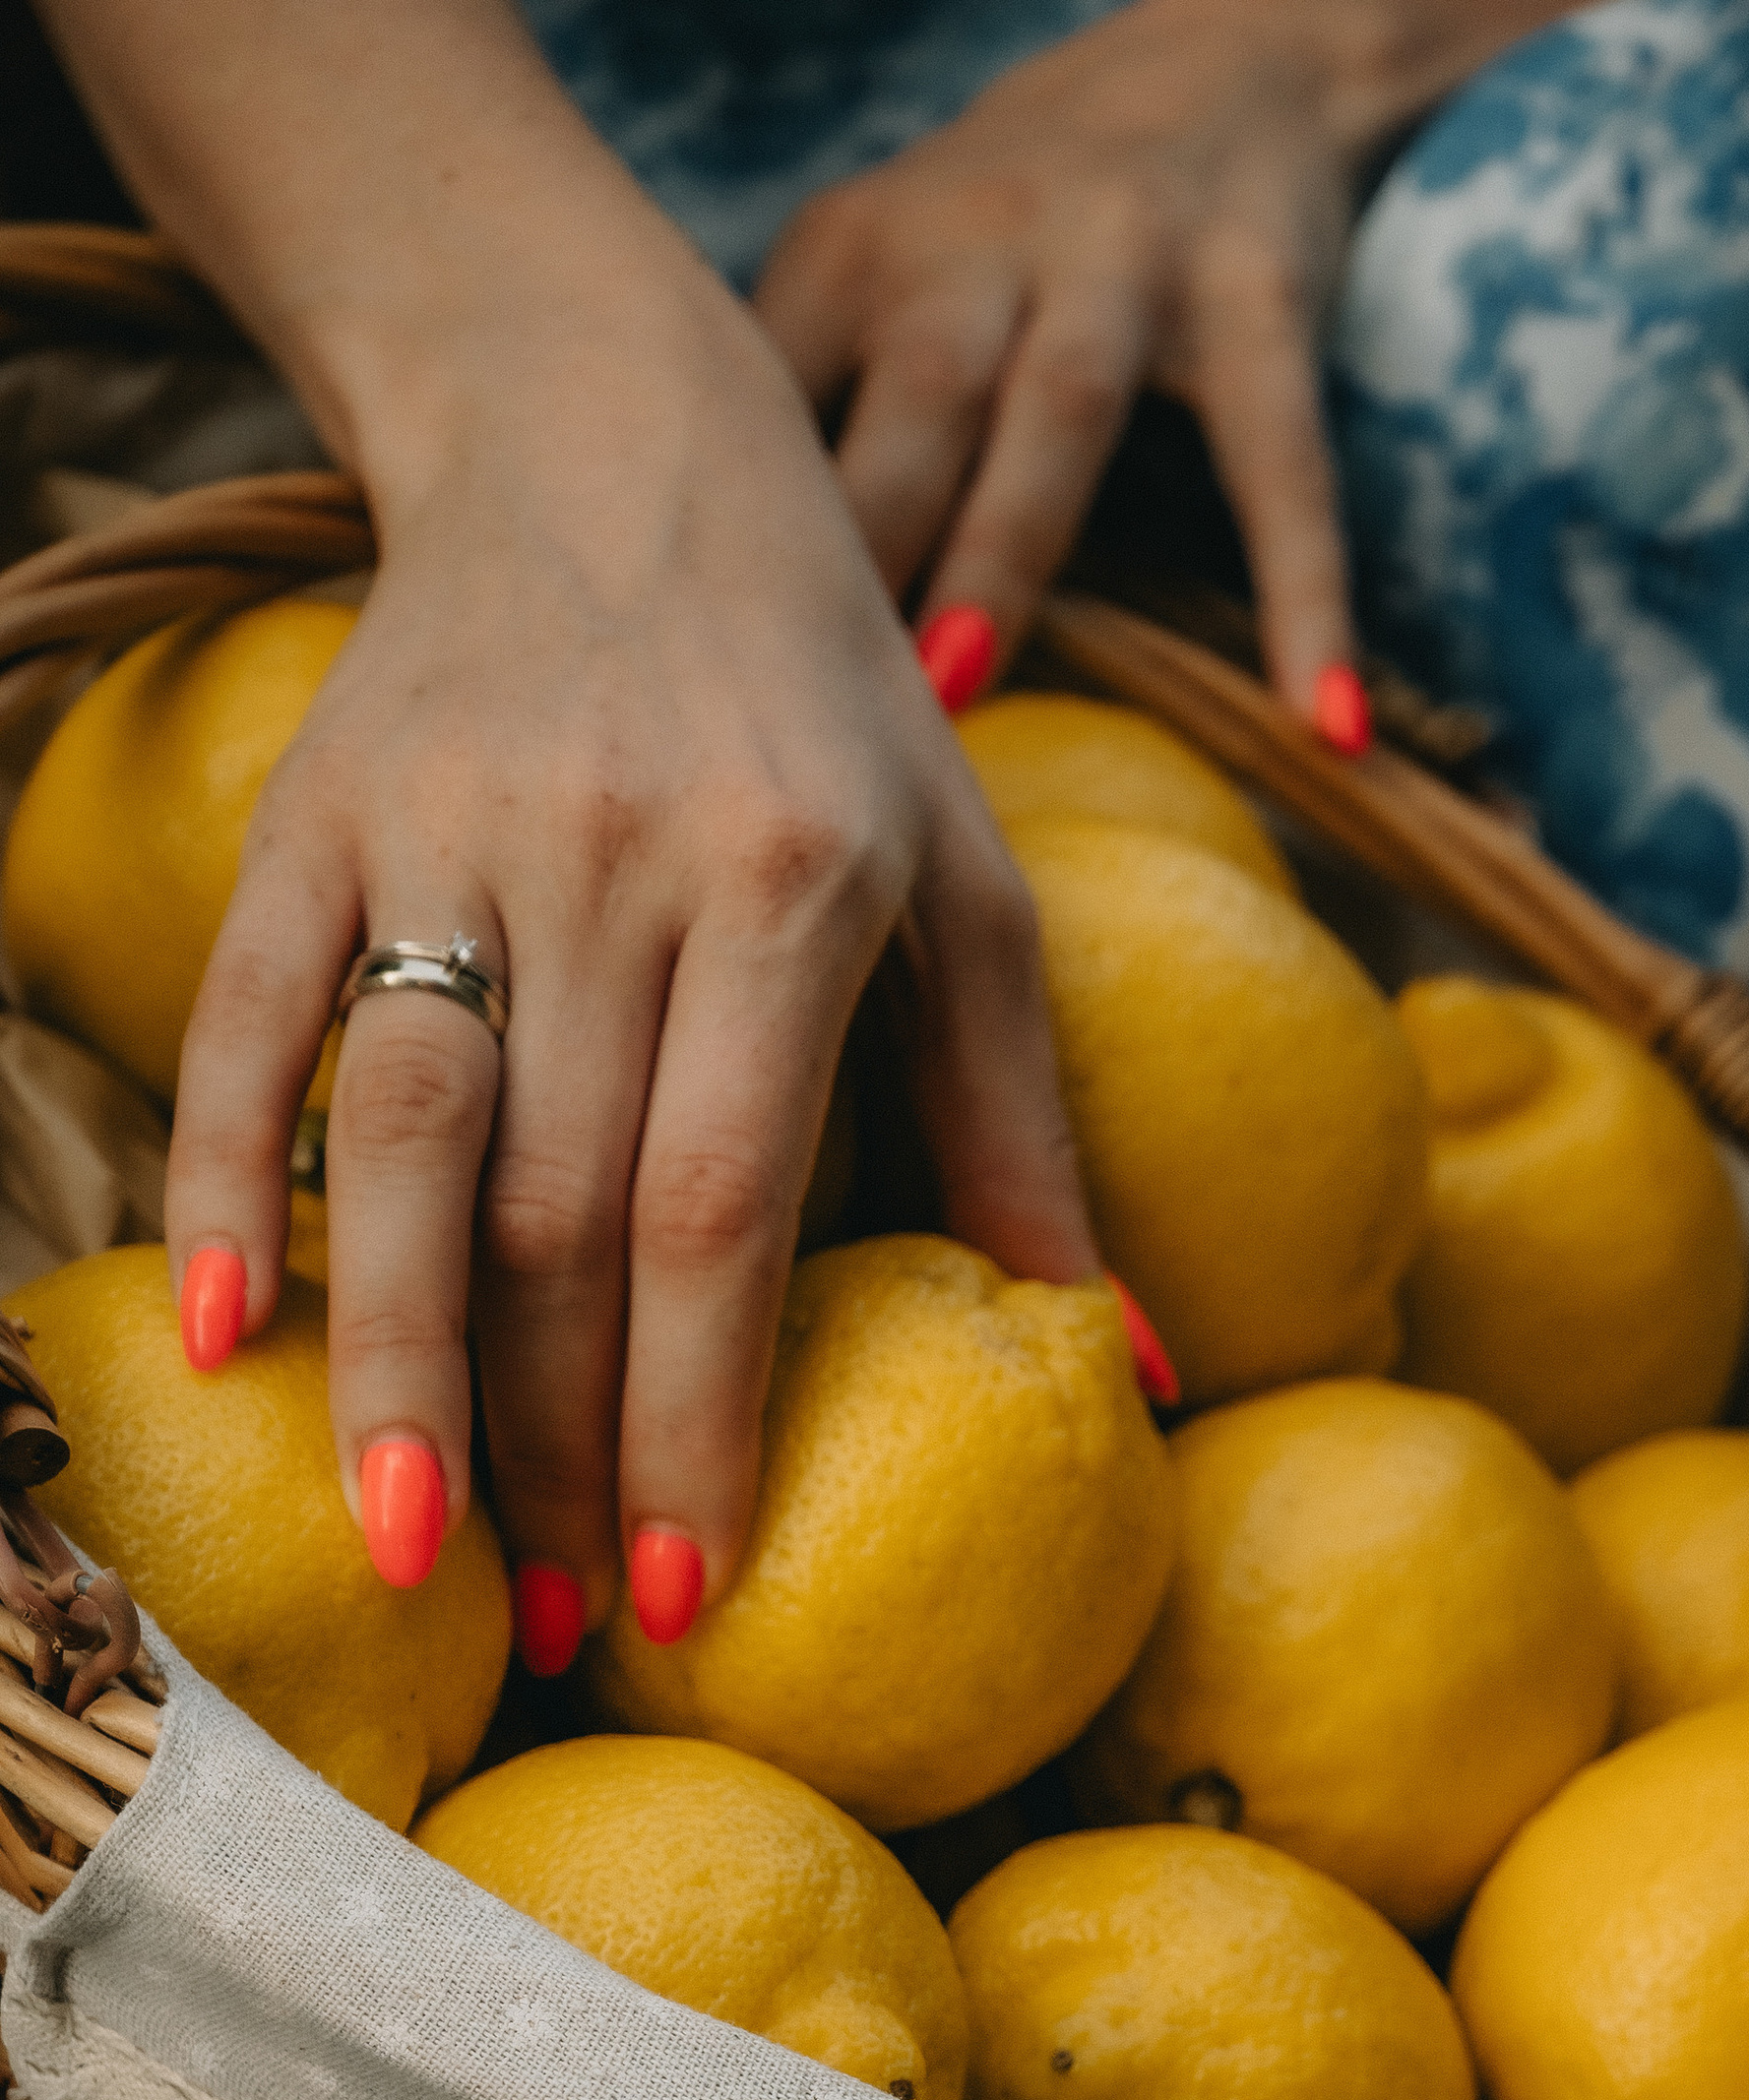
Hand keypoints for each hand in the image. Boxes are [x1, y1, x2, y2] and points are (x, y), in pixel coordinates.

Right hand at [161, 262, 1096, 1642]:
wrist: (611, 432)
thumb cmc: (826, 703)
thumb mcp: (971, 883)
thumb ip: (1026, 1125)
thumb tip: (1127, 1368)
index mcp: (792, 883)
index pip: (723, 1208)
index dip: (698, 1415)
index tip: (696, 1596)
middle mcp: (612, 858)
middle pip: (557, 1209)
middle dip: (554, 1442)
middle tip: (558, 1624)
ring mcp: (443, 828)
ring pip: (399, 1138)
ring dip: (395, 1363)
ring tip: (403, 1549)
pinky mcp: (310, 807)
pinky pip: (250, 1018)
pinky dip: (226, 1174)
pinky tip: (226, 1342)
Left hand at [752, 0, 1372, 720]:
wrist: (1228, 59)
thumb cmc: (1014, 228)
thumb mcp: (880, 272)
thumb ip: (801, 405)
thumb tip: (691, 604)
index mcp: (866, 251)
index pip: (776, 392)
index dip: (732, 520)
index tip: (688, 665)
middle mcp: (986, 234)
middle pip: (912, 396)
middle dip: (859, 537)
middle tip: (797, 698)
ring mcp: (1127, 257)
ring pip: (1059, 413)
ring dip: (1003, 553)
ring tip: (954, 694)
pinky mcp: (1261, 291)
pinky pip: (1281, 462)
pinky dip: (1305, 594)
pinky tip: (1327, 724)